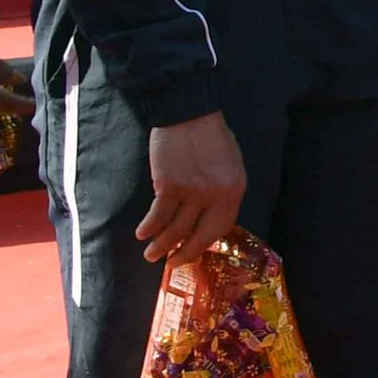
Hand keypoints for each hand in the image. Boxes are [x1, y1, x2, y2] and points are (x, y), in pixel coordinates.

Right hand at [140, 113, 246, 266]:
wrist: (189, 113)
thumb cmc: (209, 135)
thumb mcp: (229, 165)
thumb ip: (221, 190)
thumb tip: (207, 214)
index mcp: (235, 189)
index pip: (222, 226)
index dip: (205, 243)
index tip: (193, 251)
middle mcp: (217, 195)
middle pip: (200, 234)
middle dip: (184, 253)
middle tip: (172, 264)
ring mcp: (193, 192)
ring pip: (176, 228)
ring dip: (161, 245)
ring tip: (151, 255)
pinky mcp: (169, 186)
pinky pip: (158, 215)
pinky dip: (149, 227)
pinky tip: (142, 234)